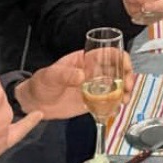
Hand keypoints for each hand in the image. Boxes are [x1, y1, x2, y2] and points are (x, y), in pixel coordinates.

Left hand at [16, 49, 136, 119]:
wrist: (35, 104)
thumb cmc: (41, 83)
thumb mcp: (51, 75)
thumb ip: (65, 74)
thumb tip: (81, 75)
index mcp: (86, 60)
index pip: (108, 53)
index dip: (121, 57)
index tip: (126, 66)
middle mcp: (93, 72)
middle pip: (118, 70)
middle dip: (128, 77)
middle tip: (128, 87)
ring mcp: (94, 87)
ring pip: (116, 86)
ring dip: (125, 92)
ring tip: (125, 100)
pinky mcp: (92, 102)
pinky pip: (108, 101)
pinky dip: (116, 104)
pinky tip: (117, 108)